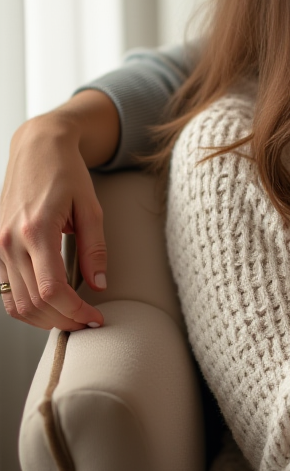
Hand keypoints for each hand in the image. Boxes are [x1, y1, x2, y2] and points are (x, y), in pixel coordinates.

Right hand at [0, 103, 112, 329]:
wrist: (37, 148)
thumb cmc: (67, 173)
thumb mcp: (91, 207)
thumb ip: (95, 248)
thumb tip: (99, 285)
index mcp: (36, 230)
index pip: (50, 289)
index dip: (74, 311)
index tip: (96, 317)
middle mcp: (9, 242)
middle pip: (32, 303)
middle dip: (63, 320)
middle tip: (89, 322)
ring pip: (14, 303)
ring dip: (43, 318)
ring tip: (71, 316)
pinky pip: (4, 289)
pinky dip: (26, 305)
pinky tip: (50, 304)